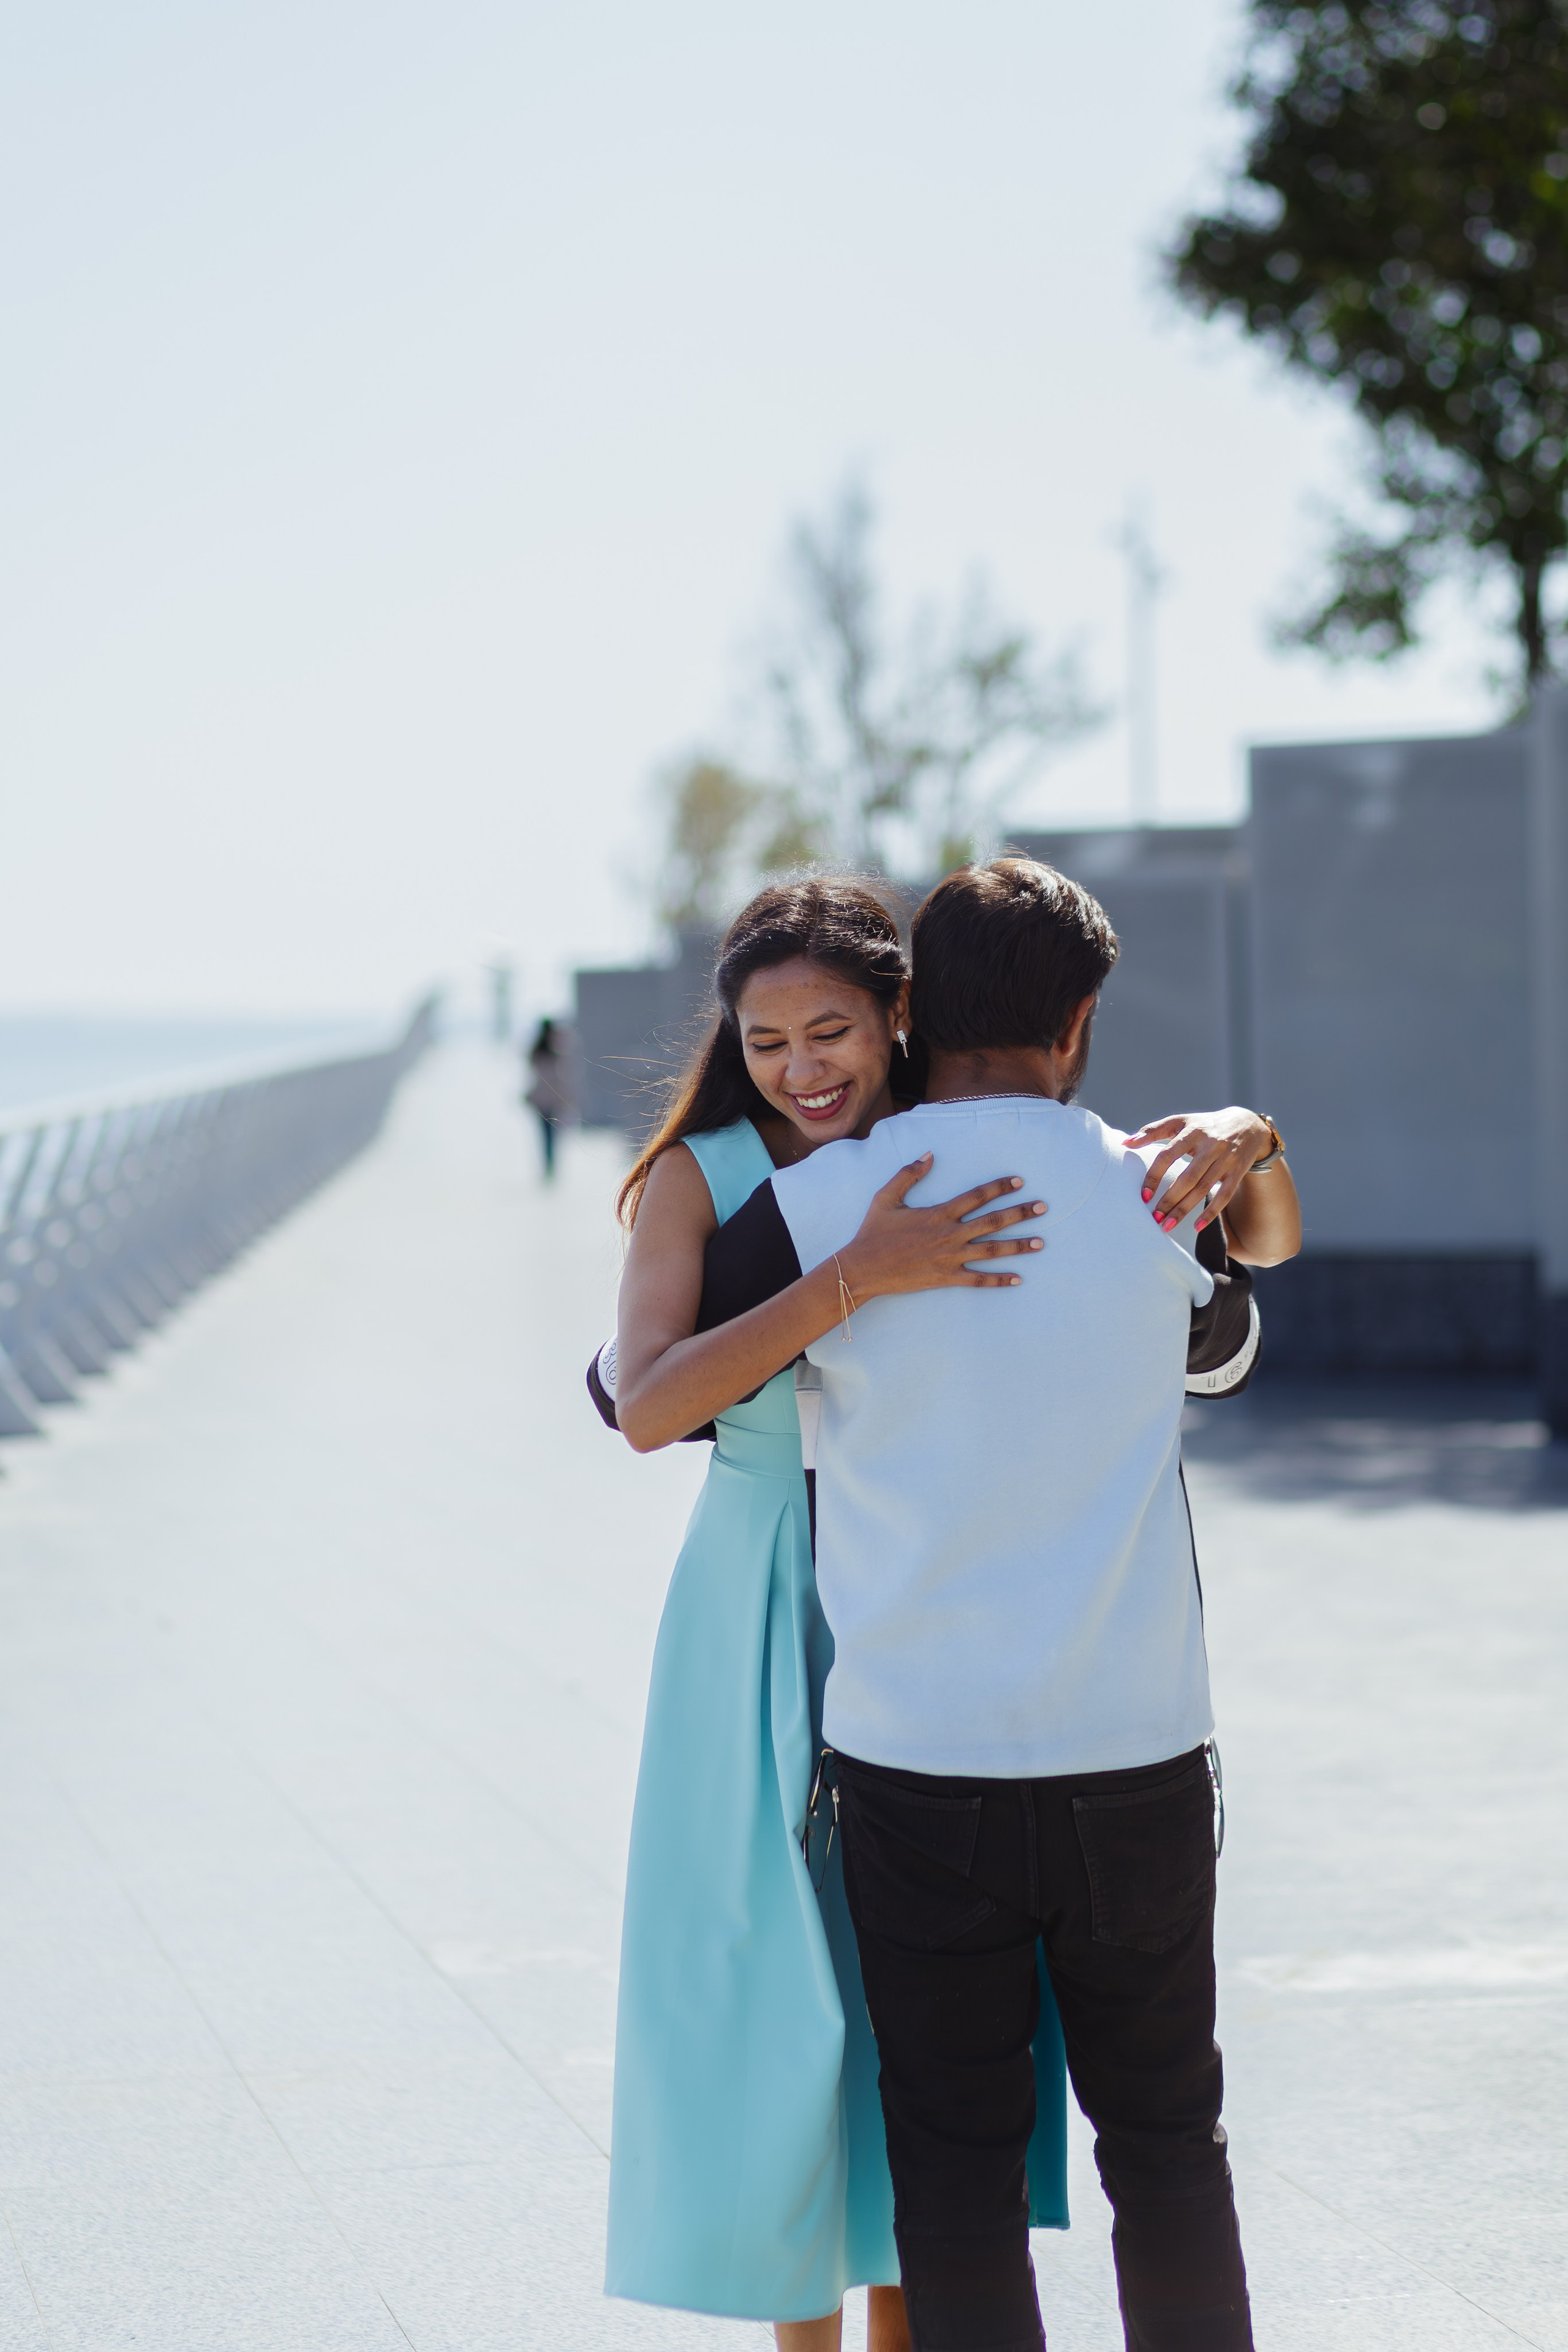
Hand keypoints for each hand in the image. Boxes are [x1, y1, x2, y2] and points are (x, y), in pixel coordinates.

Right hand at [838, 1154, 1046, 1299]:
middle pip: (993, 1221)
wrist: (864, 1268)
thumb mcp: (886, 1197)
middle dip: (1021, 1213)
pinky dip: (999, 1280)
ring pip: (992, 1250)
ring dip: (1018, 1246)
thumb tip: (929, 1155)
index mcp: (939, 1213)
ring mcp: (950, 1258)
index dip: (1000, 1187)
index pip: (977, 1196)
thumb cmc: (874, 1232)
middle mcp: (950, 1235)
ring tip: (1040, 1242)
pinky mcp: (947, 1277)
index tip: (1019, 1181)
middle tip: (1043, 1207)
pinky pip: (978, 1279)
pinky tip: (1018, 1278)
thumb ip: (908, 1174)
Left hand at [1122, 1108, 1273, 1232]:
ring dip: (1184, 1210)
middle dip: (1169, 1200)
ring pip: (1203, 1189)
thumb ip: (1152, 1131)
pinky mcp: (1238, 1171)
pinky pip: (1225, 1195)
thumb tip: (1125, 1142)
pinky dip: (1211, 1212)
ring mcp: (1225, 1159)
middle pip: (1187, 1178)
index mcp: (1192, 1131)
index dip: (1154, 1176)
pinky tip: (1197, 1227)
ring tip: (1167, 1226)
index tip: (1143, 1196)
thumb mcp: (1181, 1122)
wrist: (1247, 1125)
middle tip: (1154, 1218)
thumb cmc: (1203, 1126)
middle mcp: (1210, 1145)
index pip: (1168, 1156)